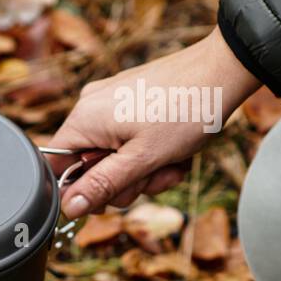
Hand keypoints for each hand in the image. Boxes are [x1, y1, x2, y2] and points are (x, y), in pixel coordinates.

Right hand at [49, 26, 259, 216]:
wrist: (224, 70)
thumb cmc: (185, 111)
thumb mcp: (141, 160)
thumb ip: (101, 187)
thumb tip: (68, 209)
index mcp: (84, 119)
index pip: (56, 169)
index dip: (77, 192)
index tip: (105, 201)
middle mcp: (91, 108)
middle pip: (88, 168)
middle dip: (121, 183)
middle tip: (151, 177)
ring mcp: (111, 103)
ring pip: (112, 160)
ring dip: (142, 172)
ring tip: (170, 163)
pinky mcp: (131, 102)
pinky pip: (128, 142)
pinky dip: (149, 154)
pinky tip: (173, 151)